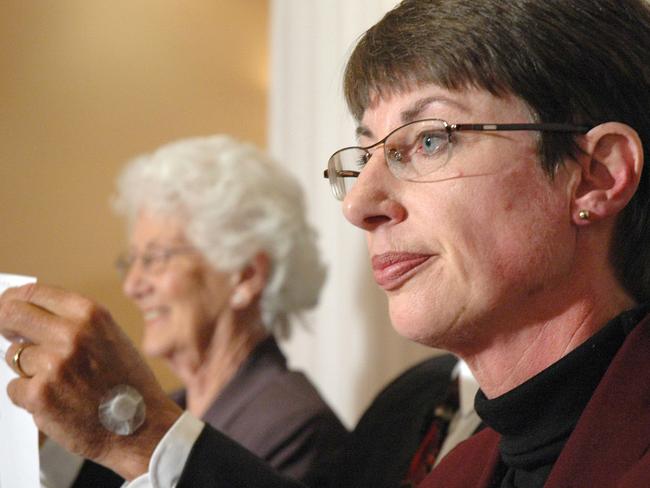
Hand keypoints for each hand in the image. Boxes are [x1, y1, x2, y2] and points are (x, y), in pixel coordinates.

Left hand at [0, 284, 181, 479]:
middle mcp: (71, 333)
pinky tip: (57, 401)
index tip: (5, 306)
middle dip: (5, 324)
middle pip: (11, 315)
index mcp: (90, 314)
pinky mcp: (39, 394)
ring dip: (27, 368)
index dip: (12, 299)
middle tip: (9, 335)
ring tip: (58, 382)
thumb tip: (30, 315)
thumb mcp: (110, 336)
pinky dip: (29, 396)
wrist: (140, 425)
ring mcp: (53, 363)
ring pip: (13, 356)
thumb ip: (74, 322)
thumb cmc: (127, 382)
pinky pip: (15, 388)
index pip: (33, 292)